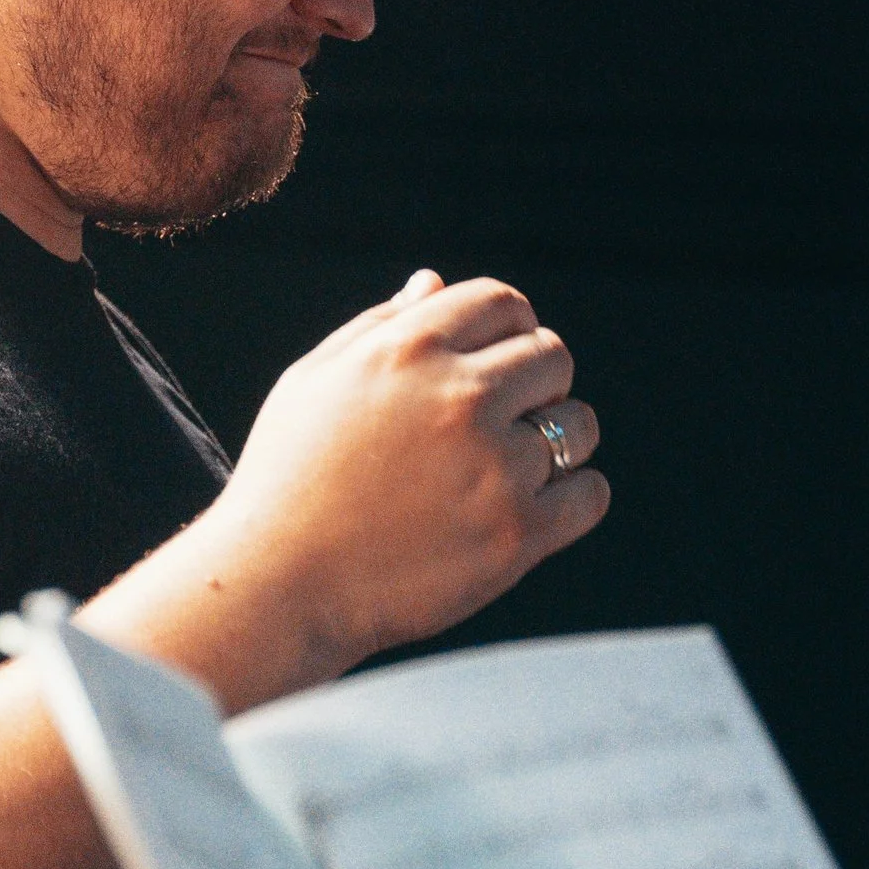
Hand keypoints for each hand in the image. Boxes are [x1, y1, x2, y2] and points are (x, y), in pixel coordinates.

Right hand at [198, 268, 607, 672]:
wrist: (279, 585)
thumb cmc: (288, 480)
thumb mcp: (313, 382)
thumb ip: (378, 326)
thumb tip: (433, 283)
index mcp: (409, 349)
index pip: (504, 302)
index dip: (509, 327)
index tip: (499, 360)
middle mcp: (459, 396)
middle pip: (552, 356)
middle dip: (537, 380)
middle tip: (504, 418)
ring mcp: (494, 466)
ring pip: (579, 424)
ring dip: (559, 437)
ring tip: (515, 466)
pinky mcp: (517, 533)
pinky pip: (590, 494)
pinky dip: (573, 497)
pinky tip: (535, 507)